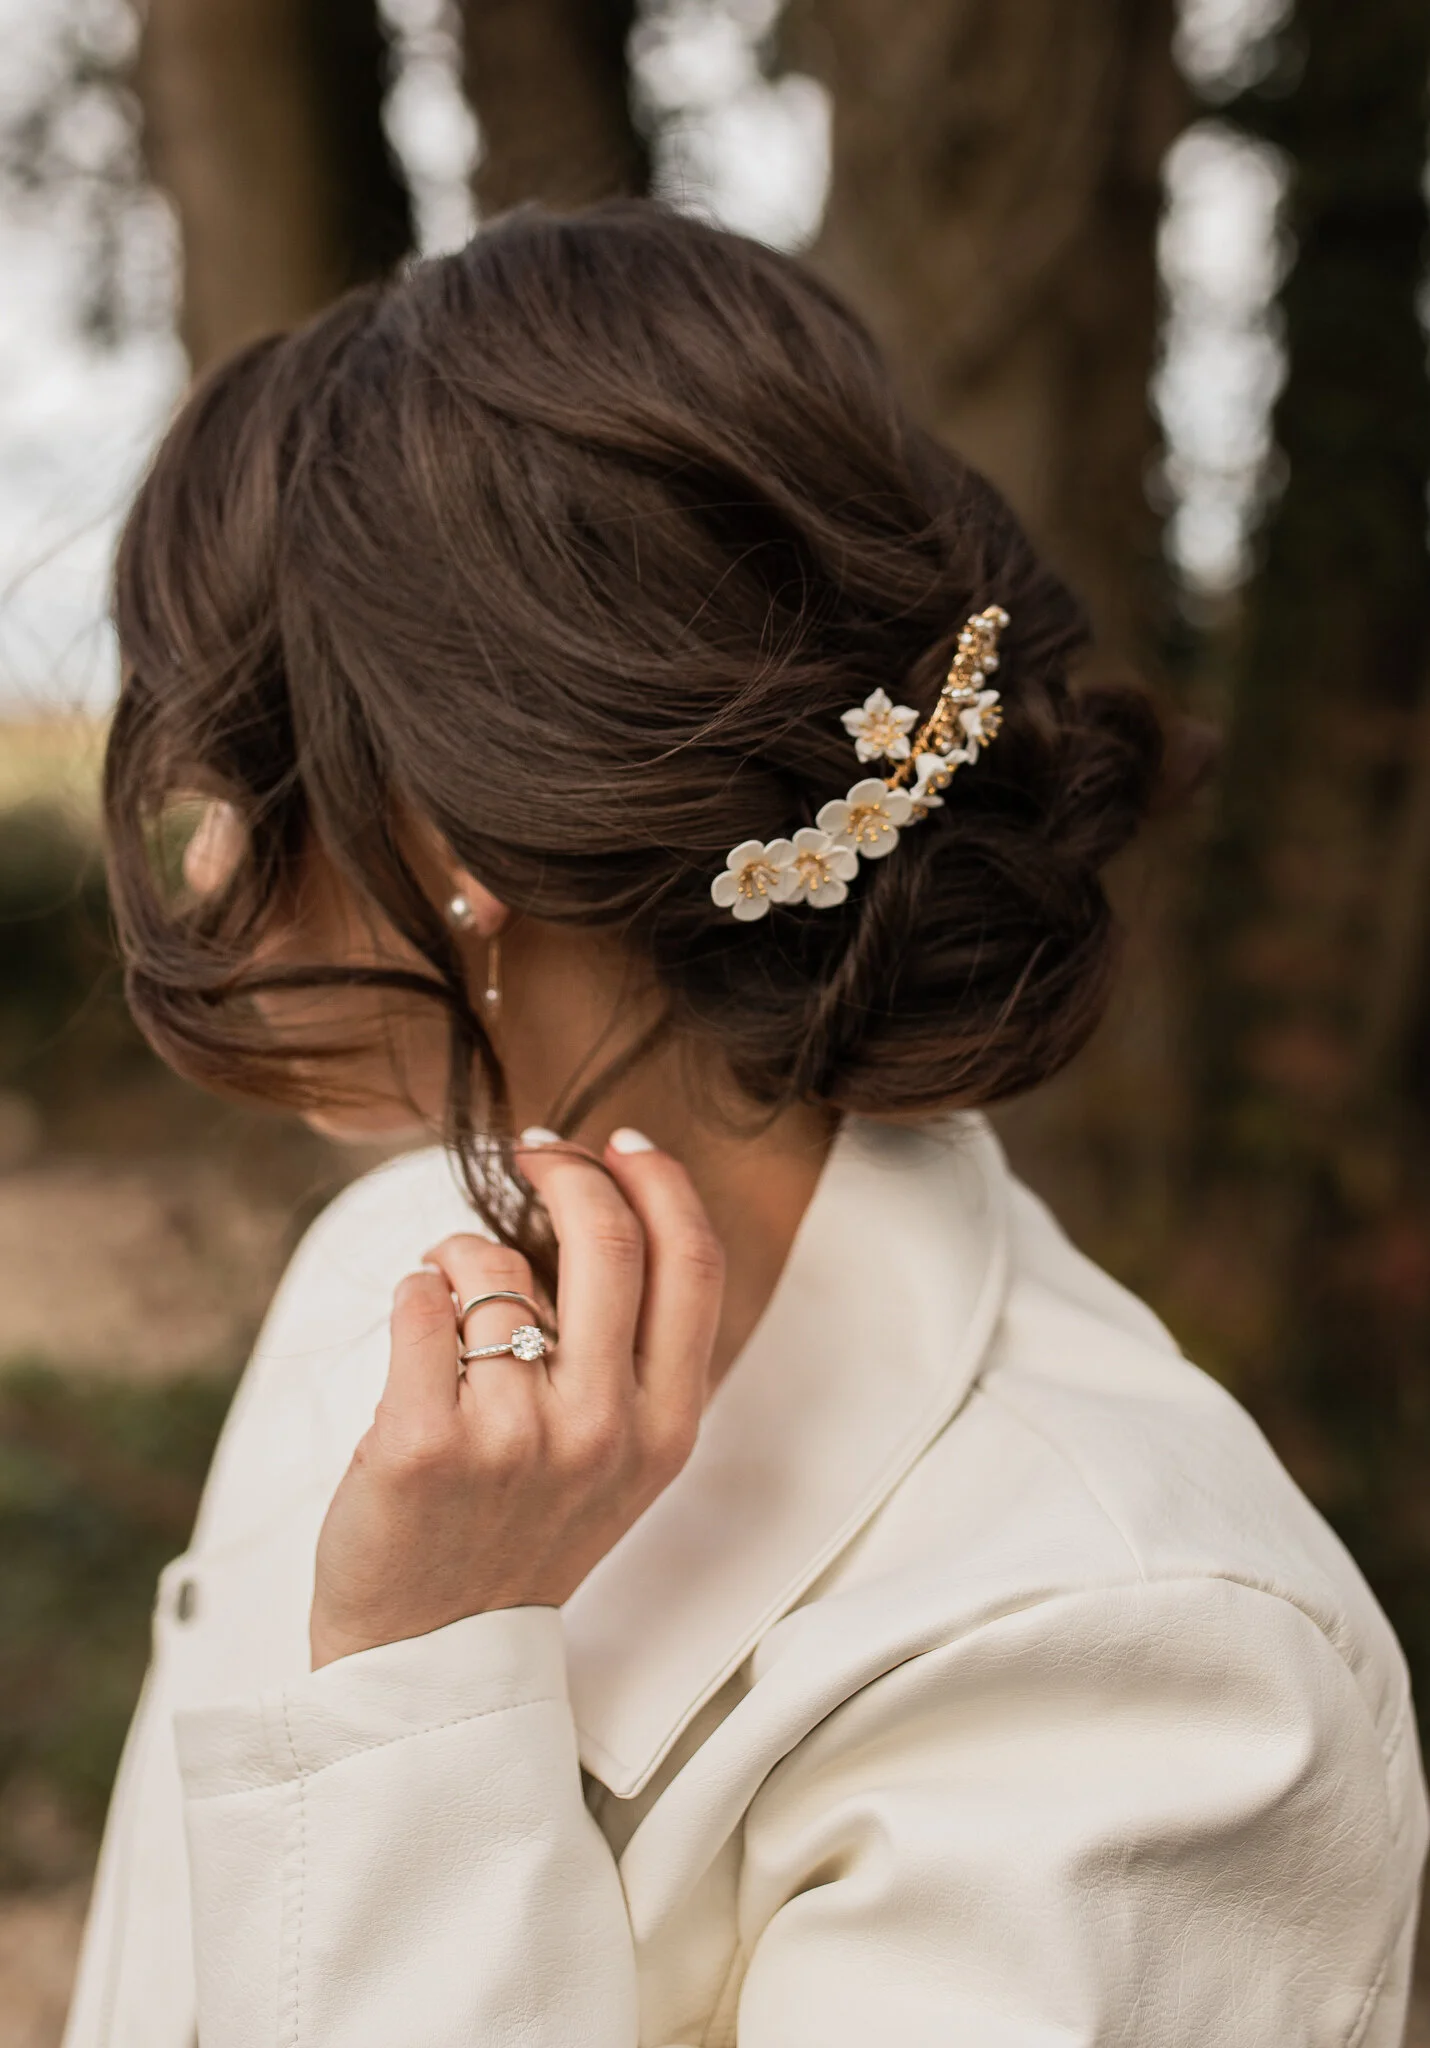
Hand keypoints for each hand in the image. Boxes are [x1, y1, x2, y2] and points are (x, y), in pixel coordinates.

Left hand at [309, 1133, 723, 1668]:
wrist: (429, 1656)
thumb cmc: (518, 1535)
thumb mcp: (620, 1460)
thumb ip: (631, 1352)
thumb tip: (605, 1203)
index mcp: (665, 1428)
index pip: (691, 1264)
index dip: (658, 1182)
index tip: (619, 1144)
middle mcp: (603, 1430)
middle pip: (605, 1239)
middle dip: (564, 1171)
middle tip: (533, 1155)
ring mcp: (515, 1439)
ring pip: (490, 1267)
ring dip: (460, 1258)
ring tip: (448, 1308)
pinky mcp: (424, 1443)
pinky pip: (418, 1301)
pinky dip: (411, 1292)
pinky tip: (415, 1329)